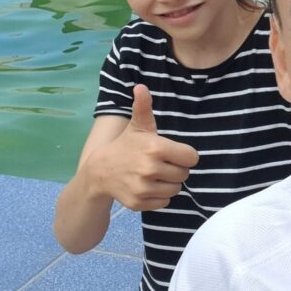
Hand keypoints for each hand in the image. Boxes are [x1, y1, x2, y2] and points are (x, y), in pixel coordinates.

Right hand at [87, 85, 200, 211]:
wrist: (99, 171)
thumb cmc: (126, 145)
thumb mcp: (137, 126)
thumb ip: (144, 107)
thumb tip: (141, 86)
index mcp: (155, 148)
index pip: (191, 157)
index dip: (184, 155)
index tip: (172, 152)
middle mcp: (150, 169)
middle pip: (184, 174)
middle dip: (176, 169)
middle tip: (161, 163)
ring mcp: (143, 188)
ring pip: (175, 189)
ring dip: (169, 183)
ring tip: (155, 174)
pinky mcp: (139, 203)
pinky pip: (164, 202)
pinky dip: (159, 196)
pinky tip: (147, 186)